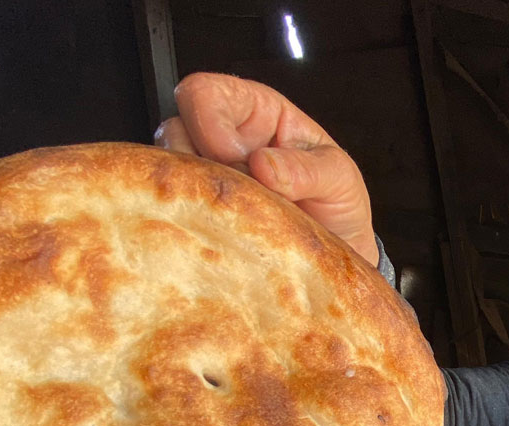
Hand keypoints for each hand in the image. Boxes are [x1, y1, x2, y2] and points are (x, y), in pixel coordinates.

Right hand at [154, 72, 377, 266]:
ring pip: (169, 174)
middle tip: (240, 194)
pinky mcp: (199, 214)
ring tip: (240, 216)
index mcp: (256, 112)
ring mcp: (206, 178)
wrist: (335, 250)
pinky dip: (194, 220)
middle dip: (201, 165)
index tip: (233, 157)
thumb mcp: (339, 178)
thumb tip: (265, 165)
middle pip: (173, 130)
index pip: (205, 92)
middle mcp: (221, 139)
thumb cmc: (335, 202)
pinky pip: (175, 211)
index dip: (208, 121)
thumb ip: (308, 169)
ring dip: (198, 196)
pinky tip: (225, 232)